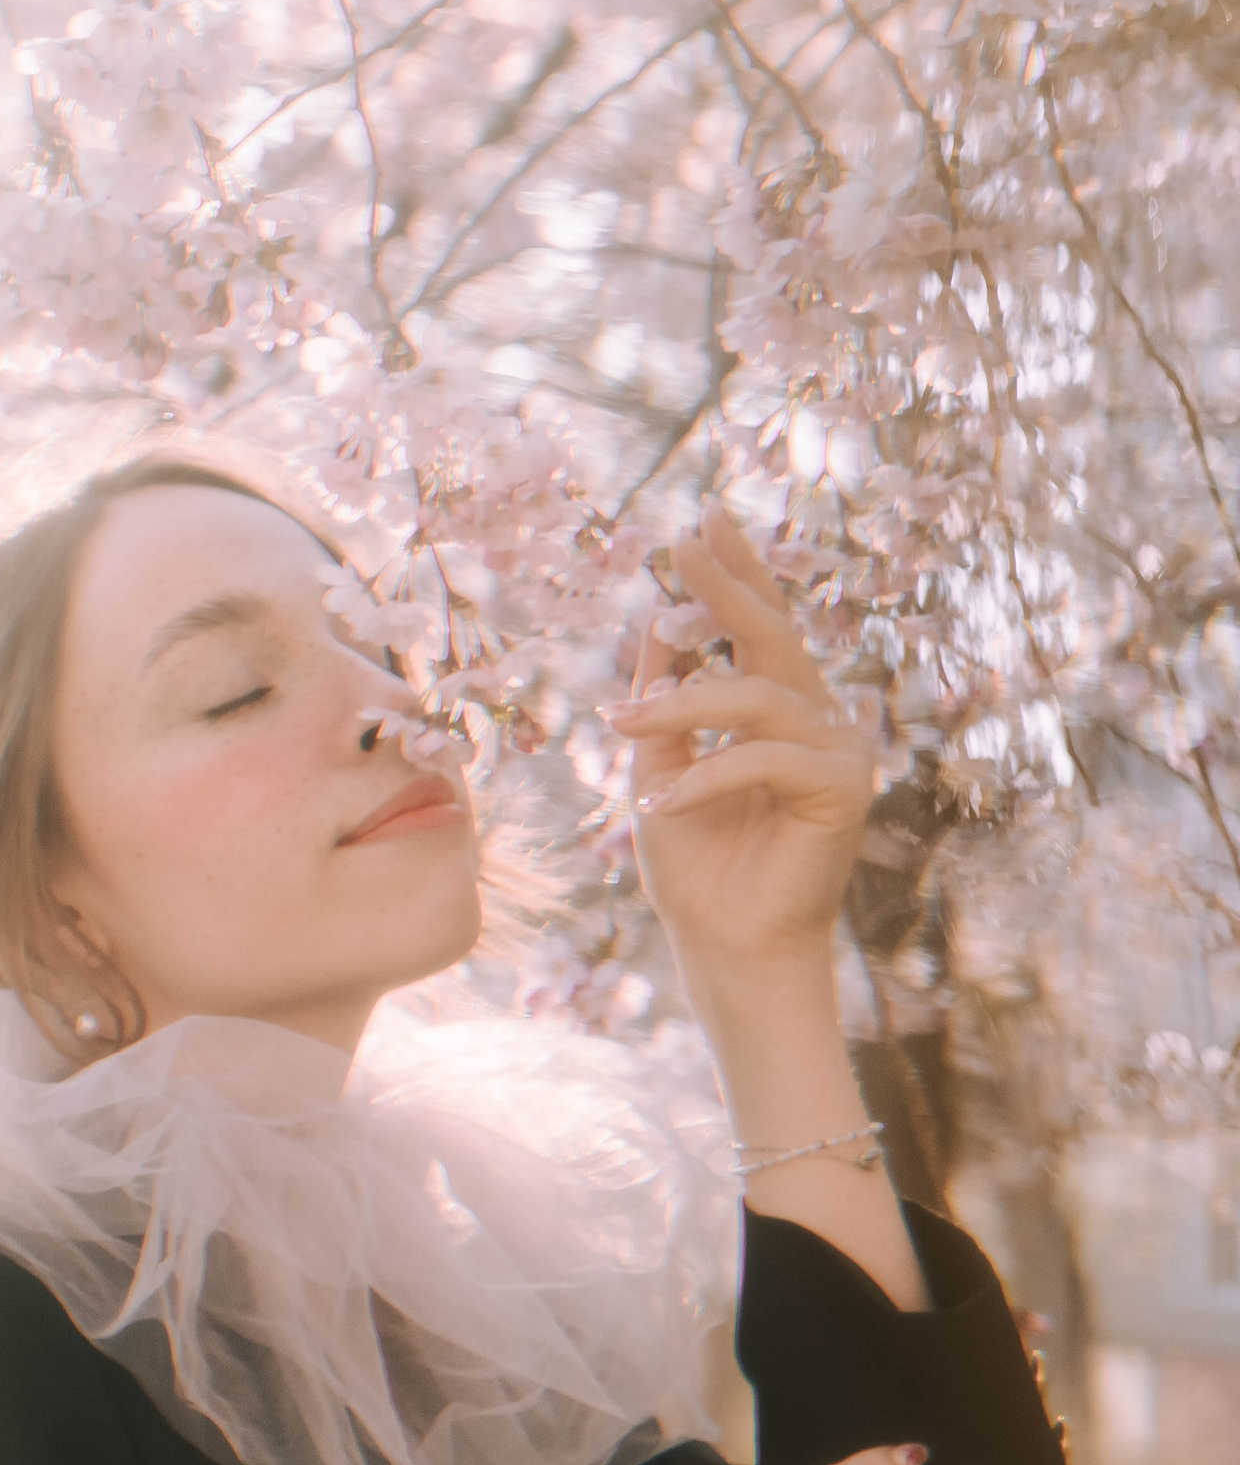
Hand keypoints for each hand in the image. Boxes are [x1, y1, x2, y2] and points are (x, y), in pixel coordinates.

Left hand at [602, 508, 879, 1003]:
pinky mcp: (842, 788)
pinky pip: (762, 757)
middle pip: (771, 635)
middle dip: (724, 587)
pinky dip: (704, 778)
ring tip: (621, 726)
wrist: (725, 943)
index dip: (737, 572)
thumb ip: (661, 704)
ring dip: (680, 707)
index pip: (760, 626)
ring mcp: (837, 750)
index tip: (704, 521)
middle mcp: (816, 719)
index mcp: (777, 709)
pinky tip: (657, 807)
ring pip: (754, 696)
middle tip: (683, 542)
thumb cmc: (695, 865)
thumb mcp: (659, 768)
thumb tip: (651, 632)